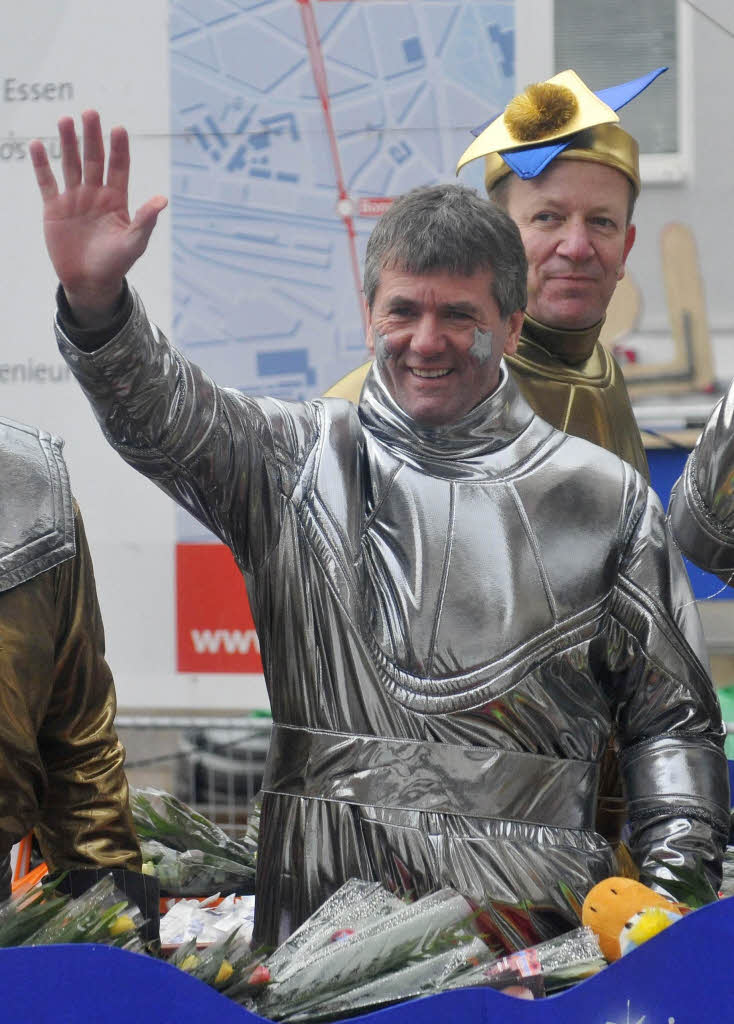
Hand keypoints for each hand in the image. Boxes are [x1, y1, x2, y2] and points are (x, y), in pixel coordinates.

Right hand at [30, 110, 167, 325]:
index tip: (118, 129)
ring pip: (71, 164)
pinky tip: (37, 145)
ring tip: (65, 120)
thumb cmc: (116, 264)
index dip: (118, 148)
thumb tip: (162, 199)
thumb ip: (145, 220)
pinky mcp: (54, 208)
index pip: (119, 167)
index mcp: (117, 199)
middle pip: (94, 159)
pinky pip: (46, 182)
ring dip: (68, 143)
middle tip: (90, 112)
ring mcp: (74, 199)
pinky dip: (41, 165)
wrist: (89, 283)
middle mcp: (95, 194)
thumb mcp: (134, 243)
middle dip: (92, 136)